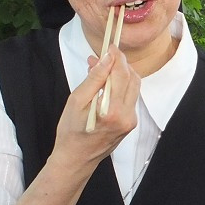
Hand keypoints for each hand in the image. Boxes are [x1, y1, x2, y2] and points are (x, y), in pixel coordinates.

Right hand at [51, 47, 139, 171]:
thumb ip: (94, 79)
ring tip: (100, 69)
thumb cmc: (71, 132)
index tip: (110, 46)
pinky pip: (129, 98)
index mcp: (112, 111)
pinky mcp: (130, 123)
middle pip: (133, 79)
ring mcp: (131, 121)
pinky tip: (105, 84)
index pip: (122, 74)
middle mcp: (127, 116)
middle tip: (103, 56)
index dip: (117, 57)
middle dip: (120, 64)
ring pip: (133, 88)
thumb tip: (105, 59)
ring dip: (120, 74)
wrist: (76, 158)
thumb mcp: (76, 101)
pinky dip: (120, 87)